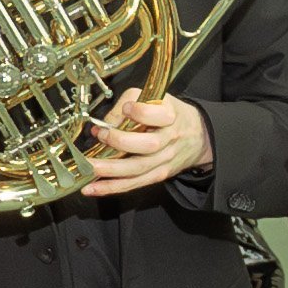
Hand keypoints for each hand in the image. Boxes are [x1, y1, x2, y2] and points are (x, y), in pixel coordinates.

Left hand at [76, 89, 211, 195]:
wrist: (199, 135)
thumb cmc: (172, 115)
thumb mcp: (159, 99)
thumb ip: (132, 102)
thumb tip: (105, 122)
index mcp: (171, 116)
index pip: (157, 115)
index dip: (139, 112)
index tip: (126, 108)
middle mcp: (169, 139)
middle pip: (148, 145)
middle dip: (120, 141)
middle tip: (100, 134)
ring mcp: (164, 160)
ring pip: (137, 168)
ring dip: (110, 169)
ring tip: (88, 166)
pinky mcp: (158, 175)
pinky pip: (134, 183)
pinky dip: (111, 187)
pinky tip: (92, 188)